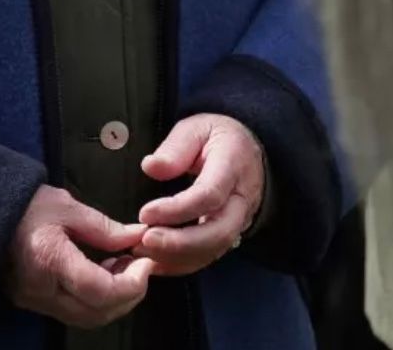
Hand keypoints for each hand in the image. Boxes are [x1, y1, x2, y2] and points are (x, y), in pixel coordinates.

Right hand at [6, 185, 155, 326]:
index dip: (132, 283)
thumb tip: (136, 238)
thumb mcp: (65, 206)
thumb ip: (104, 227)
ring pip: (87, 319)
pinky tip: (101, 273)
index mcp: (50, 260)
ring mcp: (35, 301)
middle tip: (139, 267)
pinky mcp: (32, 302)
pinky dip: (95, 300)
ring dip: (113, 301)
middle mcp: (42, 289)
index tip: (145, 262)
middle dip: (129, 296)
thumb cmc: (20, 205)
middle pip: (97, 314)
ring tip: (122, 268)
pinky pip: (73, 312)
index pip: (101, 291)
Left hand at [133, 114, 265, 276]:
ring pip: (215, 249)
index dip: (177, 210)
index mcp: (232, 166)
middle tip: (145, 241)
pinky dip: (182, 265)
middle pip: (218, 232)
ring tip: (143, 252)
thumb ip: (175, 147)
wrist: (248, 154)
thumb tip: (151, 167)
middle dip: (180, 243)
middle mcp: (240, 199)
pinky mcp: (229, 235)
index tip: (145, 213)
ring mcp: (238, 221)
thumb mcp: (197, 128)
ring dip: (178, 257)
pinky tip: (155, 262)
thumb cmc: (218, 139)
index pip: (209, 195)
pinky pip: (209, 257)